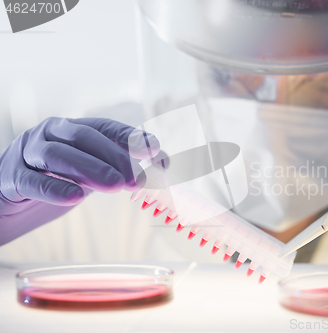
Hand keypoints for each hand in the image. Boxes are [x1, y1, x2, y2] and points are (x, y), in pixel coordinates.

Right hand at [0, 117, 158, 244]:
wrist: (6, 202)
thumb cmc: (53, 182)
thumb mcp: (88, 174)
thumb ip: (118, 168)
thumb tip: (161, 167)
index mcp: (71, 130)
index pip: (105, 127)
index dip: (131, 138)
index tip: (156, 152)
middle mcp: (49, 135)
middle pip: (84, 137)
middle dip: (115, 156)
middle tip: (139, 178)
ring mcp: (26, 153)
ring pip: (57, 155)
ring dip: (89, 168)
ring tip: (115, 185)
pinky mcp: (8, 178)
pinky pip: (31, 181)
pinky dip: (54, 188)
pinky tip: (75, 198)